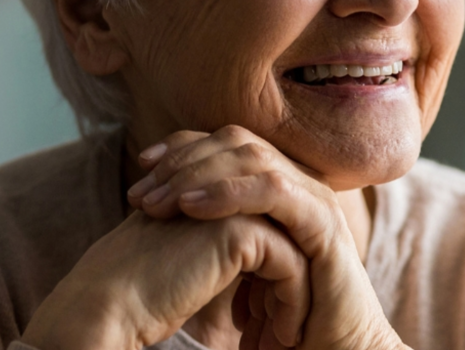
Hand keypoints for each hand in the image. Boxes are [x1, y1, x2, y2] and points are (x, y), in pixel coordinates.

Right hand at [20, 212, 308, 349]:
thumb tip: (258, 279)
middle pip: (285, 234)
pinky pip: (290, 265)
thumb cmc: (140, 296)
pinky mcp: (240, 228)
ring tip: (286, 338)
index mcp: (210, 189)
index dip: (275, 276)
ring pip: (294, 248)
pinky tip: (282, 334)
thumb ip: (220, 252)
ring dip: (297, 296)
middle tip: (285, 331)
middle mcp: (223, 187)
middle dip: (292, 284)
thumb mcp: (192, 264)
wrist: (109, 305)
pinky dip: (292, 303)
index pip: (267, 227)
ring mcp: (232, 202)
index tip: (267, 318)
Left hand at [126, 126, 408, 349]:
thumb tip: (161, 225)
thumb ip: (213, 241)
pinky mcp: (323, 223)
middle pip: (236, 142)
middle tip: (141, 194)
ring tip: (159, 202)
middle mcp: (298, 185)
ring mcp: (314, 200)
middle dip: (183, 161)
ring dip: (198, 174)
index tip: (141, 169)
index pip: (226, 145)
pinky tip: (192, 207)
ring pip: (253, 159)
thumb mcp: (239, 273)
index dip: (183, 148)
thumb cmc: (285, 323)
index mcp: (278, 190)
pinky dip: (229, 193)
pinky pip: (273, 191)